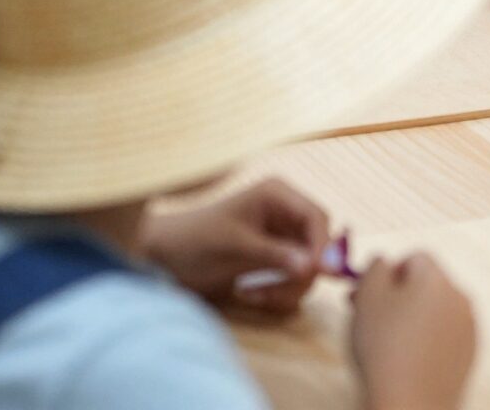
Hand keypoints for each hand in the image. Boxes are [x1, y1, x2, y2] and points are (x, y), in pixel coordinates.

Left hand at [142, 180, 329, 314]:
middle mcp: (284, 212)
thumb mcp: (236, 247)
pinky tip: (250, 294)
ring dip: (286, 288)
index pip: (317, 217)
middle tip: (276, 295)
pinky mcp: (274, 259)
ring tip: (255, 296)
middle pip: (318, 245)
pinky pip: (292, 279)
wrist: (166, 258)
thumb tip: (313, 266)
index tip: (316, 275)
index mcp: (277, 194)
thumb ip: (275, 255)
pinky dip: (277, 293)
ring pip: (308, 267)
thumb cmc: (197, 241)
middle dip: (302, 273)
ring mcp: (280, 236)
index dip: (323, 246)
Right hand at [351, 253, 475, 409]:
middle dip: (400, 294)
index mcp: (438, 279)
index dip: (389, 272)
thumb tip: (384, 262)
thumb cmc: (385, 350)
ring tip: (389, 342)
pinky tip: (408, 360)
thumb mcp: (368, 296)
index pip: (414, 258)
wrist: (409, 406)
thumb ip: (375, 267)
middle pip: (427, 284)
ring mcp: (469, 330)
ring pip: (436, 311)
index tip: (370, 294)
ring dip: (414, 318)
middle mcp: (460, 298)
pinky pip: (445, 336)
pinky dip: (428, 341)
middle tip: (372, 314)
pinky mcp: (469, 357)